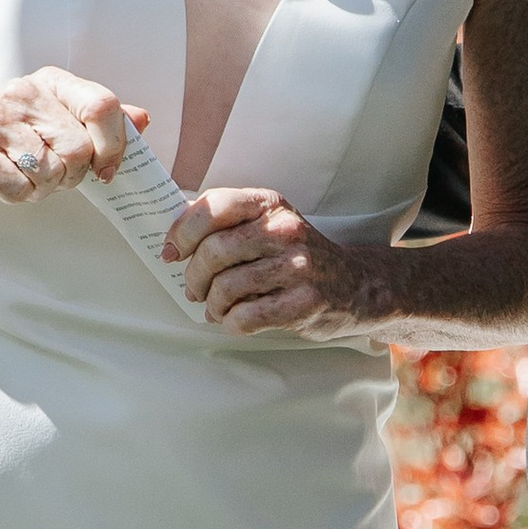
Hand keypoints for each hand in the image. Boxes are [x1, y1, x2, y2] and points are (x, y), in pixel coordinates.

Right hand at [0, 68, 141, 203]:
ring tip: (24, 175)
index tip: (105, 169)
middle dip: (72, 175)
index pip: (102, 107)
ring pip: (51, 173)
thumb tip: (143, 120)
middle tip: (52, 173)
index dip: (114, 145)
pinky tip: (3, 181)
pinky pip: (21, 189)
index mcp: (50, 82)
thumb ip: (100, 120)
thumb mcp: (54, 119)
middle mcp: (22, 93)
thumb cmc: (9, 137)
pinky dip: (19, 196)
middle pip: (79, 149)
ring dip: (44, 188)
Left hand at [163, 187, 384, 338]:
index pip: (213, 207)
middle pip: (214, 251)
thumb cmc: (299, 256)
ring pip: (226, 287)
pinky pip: (246, 317)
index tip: (171, 252)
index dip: (182, 232)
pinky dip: (231, 323)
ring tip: (215, 307)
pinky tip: (235, 320)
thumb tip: (174, 245)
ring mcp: (298, 268)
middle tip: (194, 289)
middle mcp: (285, 231)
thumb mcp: (270, 224)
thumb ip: (228, 225)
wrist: (355, 285)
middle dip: (193, 276)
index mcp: (270, 205)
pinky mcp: (304, 304)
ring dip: (212, 304)